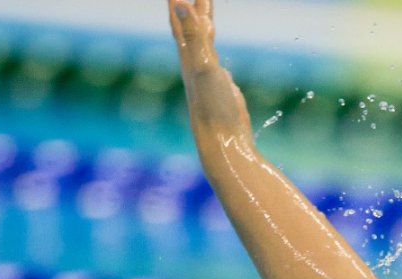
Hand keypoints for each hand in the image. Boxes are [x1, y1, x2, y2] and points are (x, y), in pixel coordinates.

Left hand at [168, 0, 251, 132]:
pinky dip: (216, 59)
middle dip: (194, 8)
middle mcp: (195, 65)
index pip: (180, 22)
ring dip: (204, 30)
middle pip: (191, 30)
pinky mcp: (221, 91)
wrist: (223, 142)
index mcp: (189, 57)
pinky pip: (216, 66)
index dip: (178, 2)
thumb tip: (179, 2)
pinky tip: (218, 62)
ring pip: (204, 47)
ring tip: (206, 17)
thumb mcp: (204, 64)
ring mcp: (208, 79)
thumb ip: (194, 34)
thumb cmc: (213, 107)